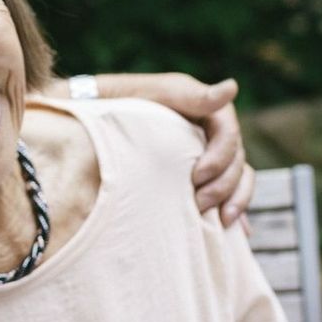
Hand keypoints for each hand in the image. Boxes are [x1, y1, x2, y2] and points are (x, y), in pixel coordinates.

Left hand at [88, 73, 252, 224]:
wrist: (83, 124)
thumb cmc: (115, 103)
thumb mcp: (150, 94)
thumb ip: (189, 95)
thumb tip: (232, 88)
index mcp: (202, 110)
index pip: (229, 132)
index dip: (221, 155)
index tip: (197, 175)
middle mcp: (207, 135)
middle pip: (236, 160)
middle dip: (224, 184)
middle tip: (200, 204)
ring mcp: (203, 158)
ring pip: (237, 179)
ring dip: (235, 201)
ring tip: (221, 223)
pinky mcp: (196, 181)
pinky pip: (225, 196)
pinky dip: (232, 212)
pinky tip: (229, 233)